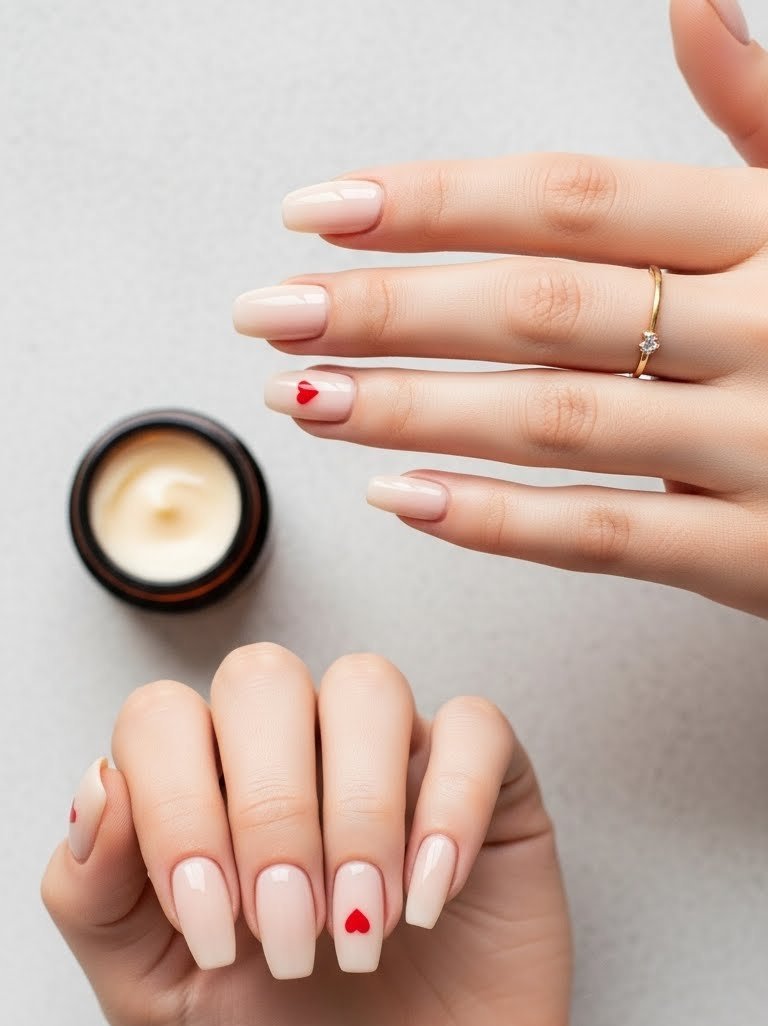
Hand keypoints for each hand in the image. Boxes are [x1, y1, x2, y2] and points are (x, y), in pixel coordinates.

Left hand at [40, 646, 570, 1025]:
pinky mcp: (486, 780)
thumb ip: (92, 895)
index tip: (212, 928)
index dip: (179, 811)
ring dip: (358, 814)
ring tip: (364, 926)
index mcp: (200, 780)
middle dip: (270, 814)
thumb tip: (100, 785)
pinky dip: (450, 810)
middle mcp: (292, 746)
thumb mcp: (153, 996)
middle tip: (290, 932)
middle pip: (262, 680)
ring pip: (365, 687)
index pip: (162, 719)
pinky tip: (430, 897)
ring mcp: (390, 752)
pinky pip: (474, 729)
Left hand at [232, 26, 767, 617]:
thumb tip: (690, 1)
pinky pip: (604, 538)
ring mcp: (764, 446)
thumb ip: (756, 119)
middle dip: (388, 309)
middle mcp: (767, 326)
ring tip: (304, 400)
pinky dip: (496, 522)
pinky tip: (403, 498)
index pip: (573, 197)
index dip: (434, 201)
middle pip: (541, 307)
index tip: (317, 211)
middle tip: (270, 314)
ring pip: (556, 424)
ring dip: (413, 411)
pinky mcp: (756, 555)